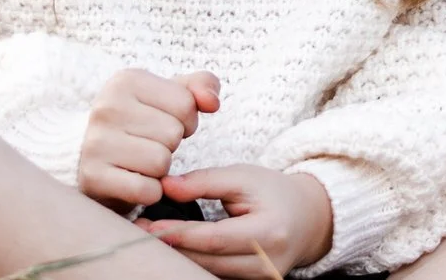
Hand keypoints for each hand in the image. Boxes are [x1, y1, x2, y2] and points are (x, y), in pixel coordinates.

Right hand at [78, 68, 218, 207]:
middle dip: (170, 144)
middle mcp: (106, 108)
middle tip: (148, 144)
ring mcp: (95, 143)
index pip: (186, 104)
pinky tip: (133, 181)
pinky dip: (148, 192)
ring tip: (140, 161)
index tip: (162, 122)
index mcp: (126, 80)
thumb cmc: (138, 122)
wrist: (87, 155)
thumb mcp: (168, 94)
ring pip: (161, 162)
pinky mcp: (93, 178)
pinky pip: (146, 190)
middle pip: (174, 134)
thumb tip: (213, 102)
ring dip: (160, 169)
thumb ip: (201, 86)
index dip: (185, 119)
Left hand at [149, 164, 334, 277]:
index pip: (215, 238)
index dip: (180, 234)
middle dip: (171, 248)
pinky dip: (193, 264)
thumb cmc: (274, 193)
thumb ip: (205, 181)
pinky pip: (215, 277)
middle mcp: (267, 264)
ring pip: (208, 273)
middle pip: (207, 261)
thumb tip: (166, 187)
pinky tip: (173, 251)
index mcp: (269, 232)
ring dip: (177, 259)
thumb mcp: (244, 177)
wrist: (308, 218)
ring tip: (150, 240)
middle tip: (137, 234)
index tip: (149, 226)